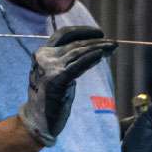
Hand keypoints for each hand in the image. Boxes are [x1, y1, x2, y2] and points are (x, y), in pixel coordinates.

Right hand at [18, 26, 114, 146]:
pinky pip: (76, 66)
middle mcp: (44, 57)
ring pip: (78, 52)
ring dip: (99, 48)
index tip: (100, 34)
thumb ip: (69, 62)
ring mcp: (49, 68)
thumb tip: (94, 52)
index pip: (64, 34)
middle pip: (75, 43)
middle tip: (113, 43)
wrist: (38, 121)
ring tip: (113, 47)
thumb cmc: (50, 98)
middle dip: (96, 41)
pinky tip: (101, 55)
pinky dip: (90, 58)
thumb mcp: (58, 74)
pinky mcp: (56, 80)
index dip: (83, 31)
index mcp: (43, 53)